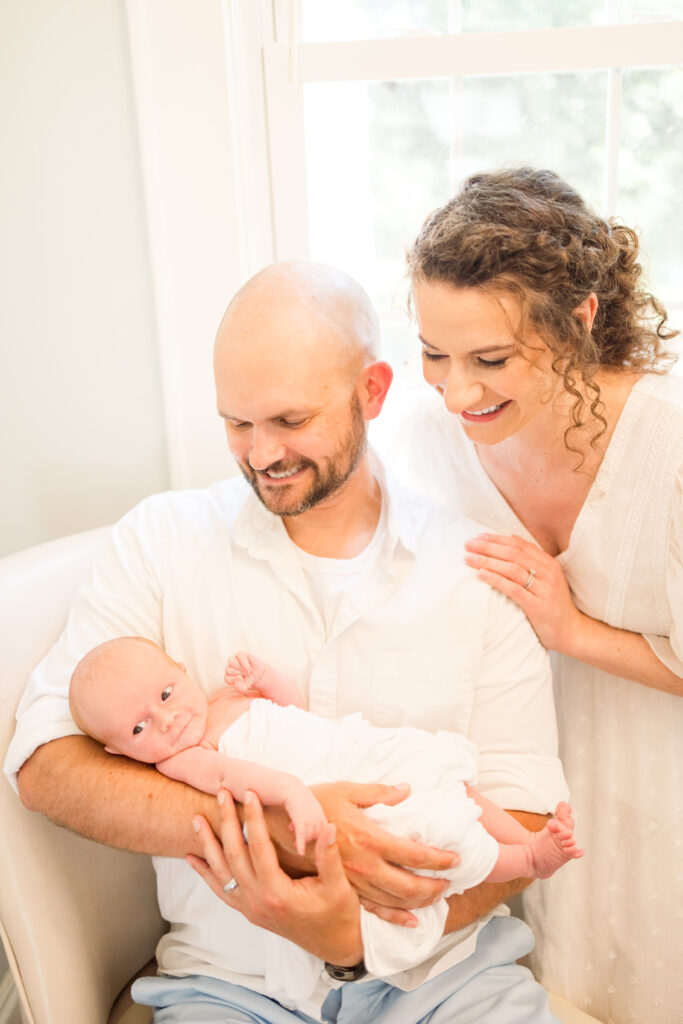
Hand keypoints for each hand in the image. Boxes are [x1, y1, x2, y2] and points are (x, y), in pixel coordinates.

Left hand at [188, 789, 362, 963]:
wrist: (333, 945)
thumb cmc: (338, 913)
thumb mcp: (338, 885)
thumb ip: (328, 856)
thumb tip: (327, 826)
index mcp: (278, 893)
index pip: (259, 848)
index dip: (253, 818)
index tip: (250, 793)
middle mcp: (258, 902)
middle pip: (234, 855)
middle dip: (226, 822)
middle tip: (221, 794)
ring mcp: (250, 908)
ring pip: (221, 872)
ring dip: (208, 844)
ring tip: (196, 819)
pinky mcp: (249, 911)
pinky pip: (221, 890)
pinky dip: (205, 873)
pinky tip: (192, 858)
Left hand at [225, 651, 263, 693]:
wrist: (258, 674)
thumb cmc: (248, 680)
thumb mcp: (244, 687)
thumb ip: (238, 686)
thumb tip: (238, 677)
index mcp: (227, 675)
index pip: (227, 678)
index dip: (236, 681)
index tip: (243, 680)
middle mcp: (229, 667)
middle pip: (228, 670)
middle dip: (239, 673)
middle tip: (245, 674)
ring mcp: (234, 659)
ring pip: (230, 661)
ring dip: (239, 667)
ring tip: (245, 670)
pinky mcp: (241, 654)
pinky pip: (239, 656)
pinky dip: (244, 663)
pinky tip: (248, 667)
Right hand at [311, 781, 457, 925]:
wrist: (281, 825)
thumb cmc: (315, 804)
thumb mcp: (347, 790)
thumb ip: (380, 793)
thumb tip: (407, 789)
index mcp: (370, 838)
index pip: (415, 854)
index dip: (439, 859)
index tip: (455, 859)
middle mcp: (365, 865)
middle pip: (410, 884)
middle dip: (435, 885)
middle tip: (451, 881)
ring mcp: (355, 882)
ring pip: (396, 901)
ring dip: (421, 901)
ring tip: (437, 896)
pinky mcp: (344, 891)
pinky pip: (374, 911)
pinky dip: (396, 918)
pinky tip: (411, 921)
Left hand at [464, 532, 584, 652]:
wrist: (572, 632)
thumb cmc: (553, 605)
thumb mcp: (546, 579)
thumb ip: (531, 560)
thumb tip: (511, 538)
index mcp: (549, 564)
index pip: (519, 545)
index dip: (497, 539)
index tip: (478, 537)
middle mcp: (548, 573)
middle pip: (514, 554)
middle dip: (489, 547)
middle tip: (468, 544)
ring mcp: (545, 589)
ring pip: (512, 569)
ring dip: (488, 561)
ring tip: (469, 559)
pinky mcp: (539, 606)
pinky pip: (514, 589)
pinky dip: (496, 580)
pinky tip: (482, 575)